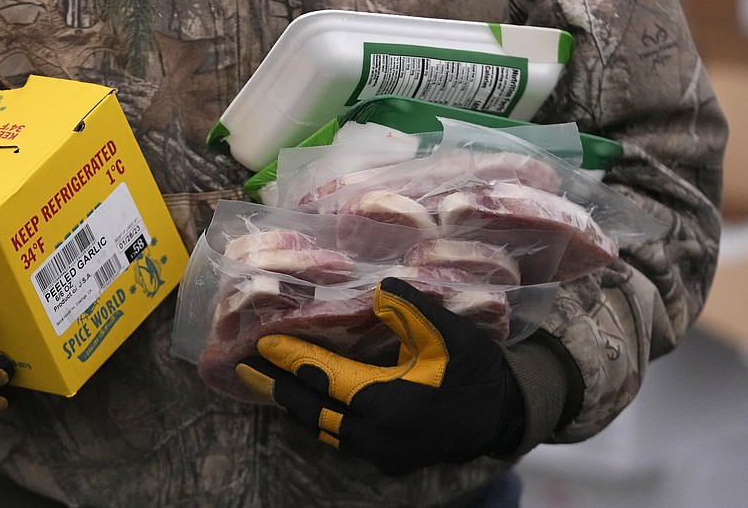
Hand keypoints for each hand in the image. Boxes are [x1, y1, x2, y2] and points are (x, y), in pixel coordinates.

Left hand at [234, 277, 524, 474]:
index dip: (291, 360)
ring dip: (297, 406)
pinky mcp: (389, 460)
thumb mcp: (448, 332)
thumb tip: (382, 289)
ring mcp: (382, 452)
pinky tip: (310, 404)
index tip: (261, 344)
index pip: (324, 378)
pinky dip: (322, 420)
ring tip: (269, 384)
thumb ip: (413, 309)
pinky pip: (343, 440)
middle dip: (278, 387)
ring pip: (325, 429)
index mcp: (386, 400)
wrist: (503, 413)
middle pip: (314, 410)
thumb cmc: (474, 368)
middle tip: (244, 368)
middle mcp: (377, 434)